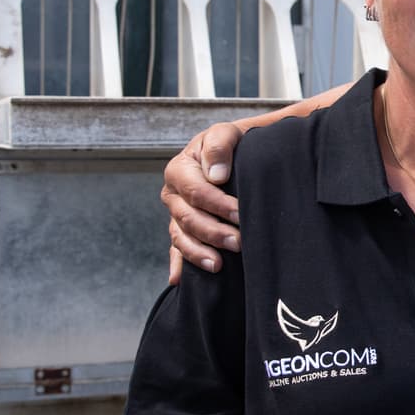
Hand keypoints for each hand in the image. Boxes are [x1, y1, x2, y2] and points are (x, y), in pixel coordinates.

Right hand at [163, 122, 244, 283]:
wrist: (235, 153)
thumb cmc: (232, 143)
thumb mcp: (226, 134)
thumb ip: (219, 146)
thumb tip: (216, 175)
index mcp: (179, 169)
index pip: (195, 191)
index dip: (218, 205)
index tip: (241, 214)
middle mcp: (173, 194)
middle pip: (188, 218)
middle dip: (213, 232)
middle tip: (239, 243)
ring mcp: (176, 214)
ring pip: (180, 237)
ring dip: (198, 252)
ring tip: (218, 265)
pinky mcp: (182, 230)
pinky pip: (176, 250)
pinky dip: (177, 266)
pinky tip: (178, 281)